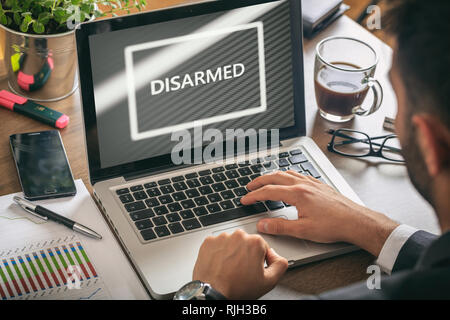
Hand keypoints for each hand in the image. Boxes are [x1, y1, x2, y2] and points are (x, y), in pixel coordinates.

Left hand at [193, 229, 287, 298]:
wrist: (213, 293)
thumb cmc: (237, 288)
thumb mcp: (269, 281)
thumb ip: (280, 265)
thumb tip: (277, 256)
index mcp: (255, 242)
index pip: (262, 247)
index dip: (259, 260)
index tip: (253, 269)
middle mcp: (238, 236)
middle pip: (246, 243)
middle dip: (245, 254)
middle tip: (241, 270)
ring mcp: (222, 238)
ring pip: (231, 243)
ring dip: (231, 252)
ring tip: (229, 268)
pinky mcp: (209, 242)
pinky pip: (217, 244)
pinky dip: (218, 252)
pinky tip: (220, 264)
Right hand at [240, 171, 398, 256]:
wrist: (356, 221)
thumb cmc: (334, 225)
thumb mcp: (303, 230)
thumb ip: (280, 227)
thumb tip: (263, 225)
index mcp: (297, 194)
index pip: (269, 192)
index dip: (254, 196)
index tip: (245, 200)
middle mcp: (304, 184)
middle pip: (275, 177)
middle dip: (259, 181)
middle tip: (249, 186)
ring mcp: (312, 183)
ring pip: (287, 173)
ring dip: (273, 176)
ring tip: (265, 180)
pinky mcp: (319, 185)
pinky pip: (299, 174)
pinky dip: (288, 175)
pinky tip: (289, 179)